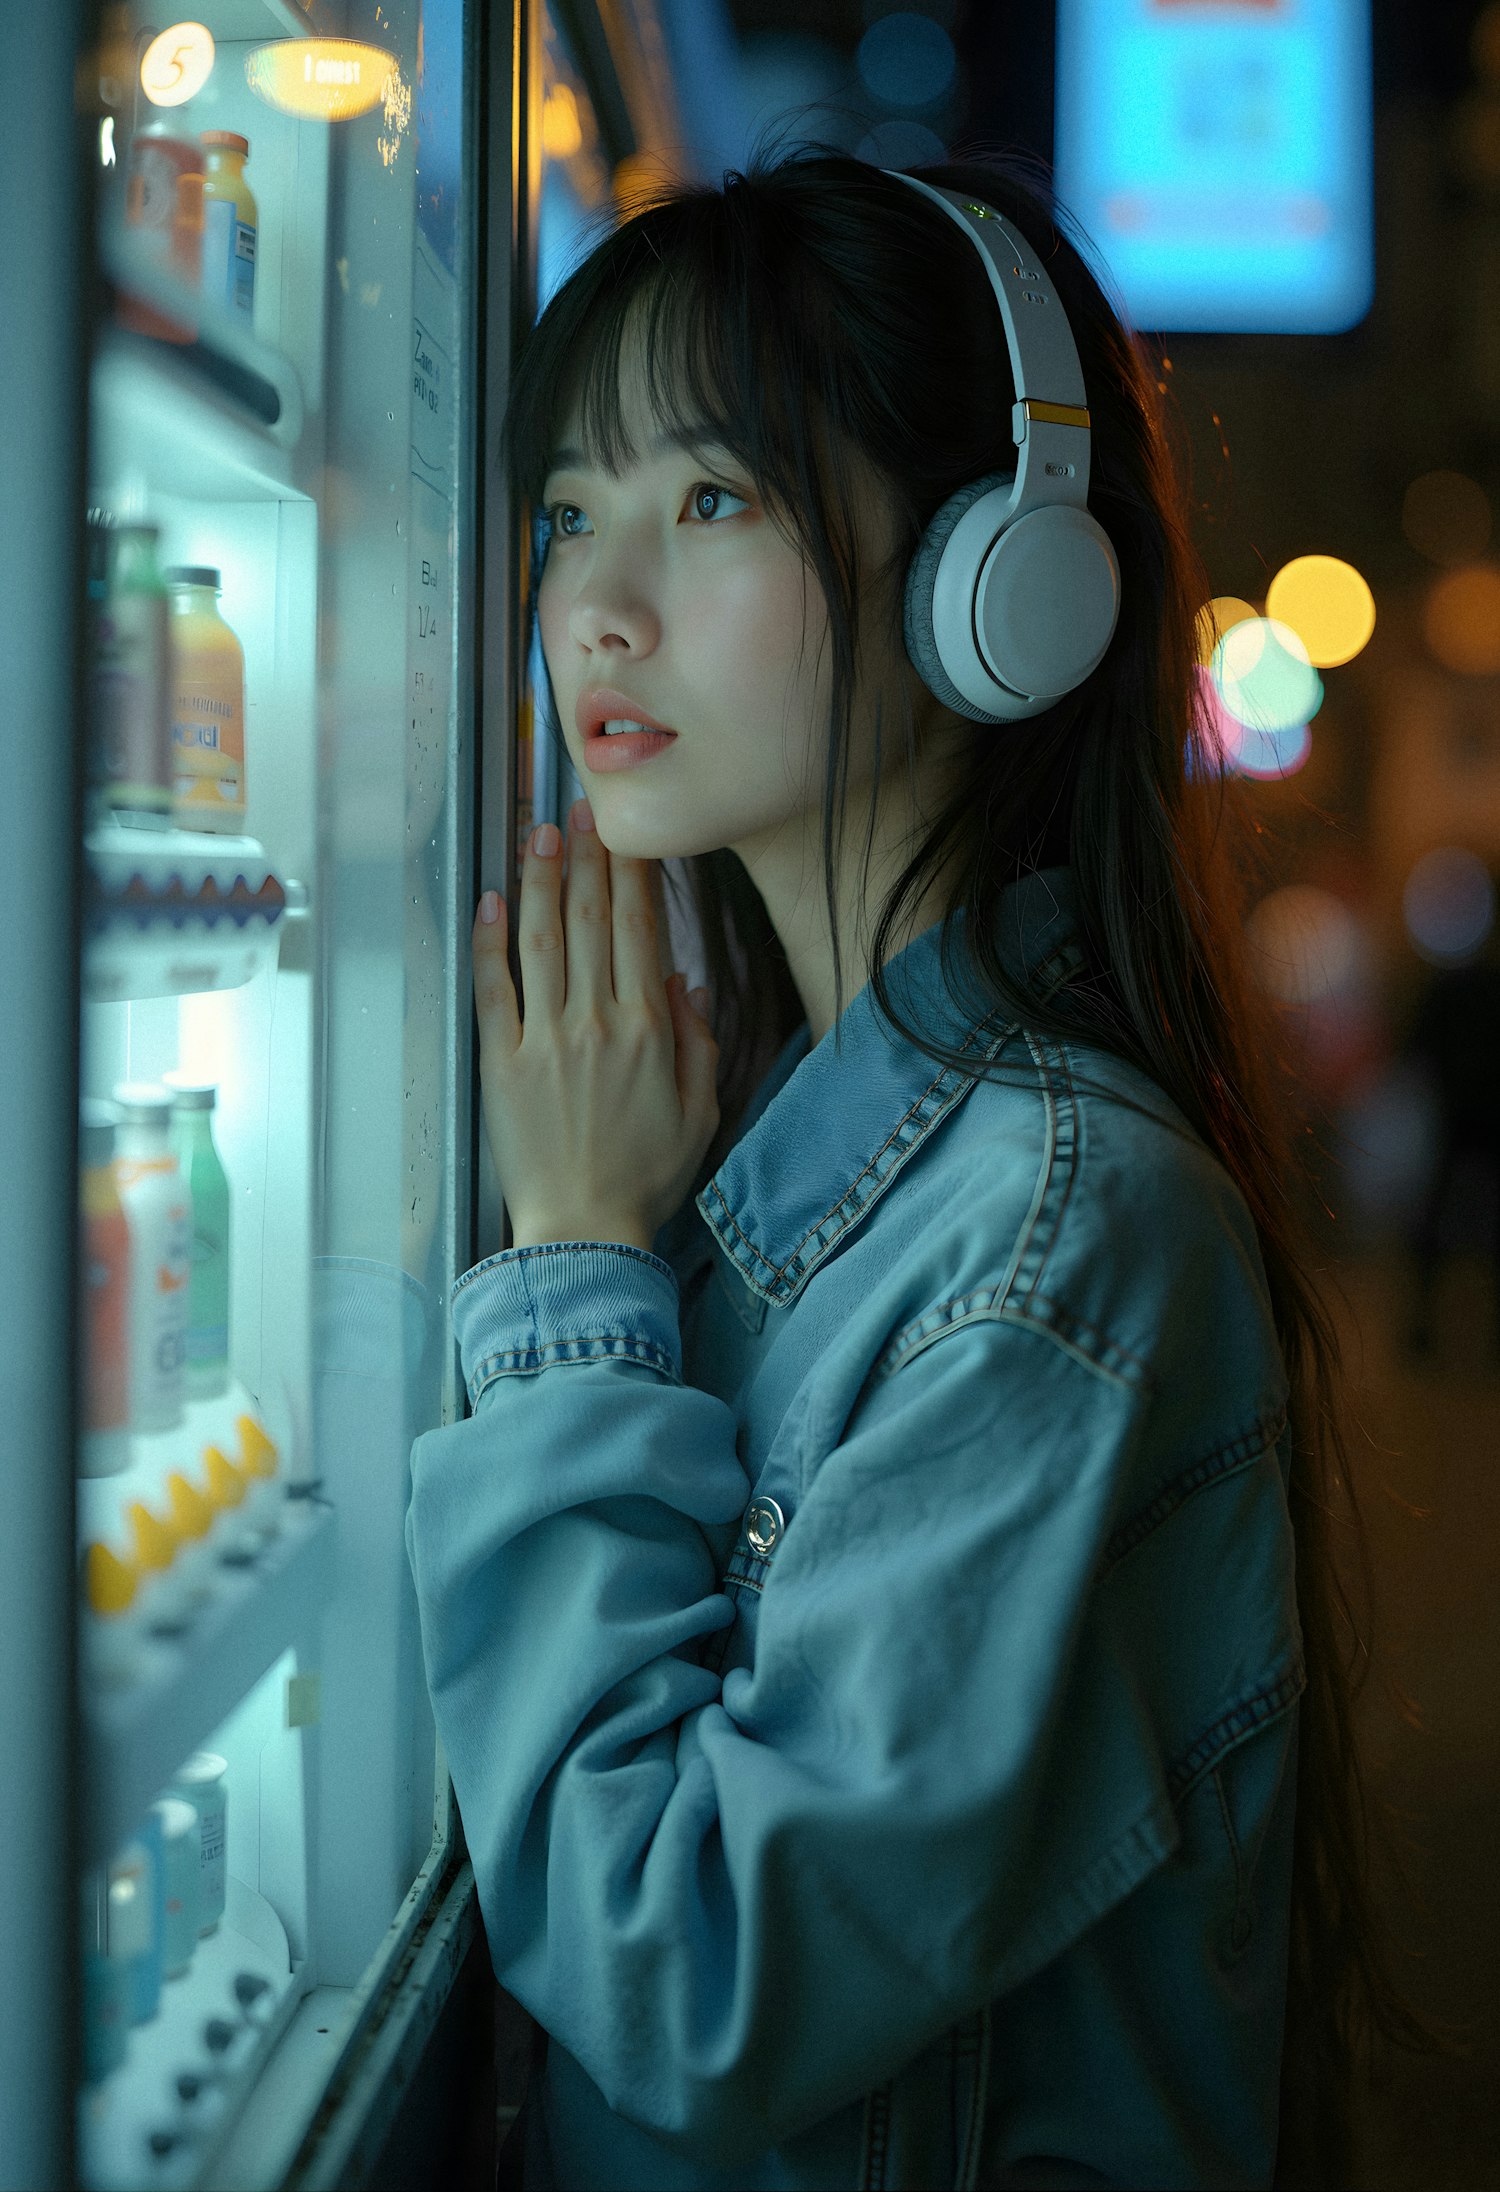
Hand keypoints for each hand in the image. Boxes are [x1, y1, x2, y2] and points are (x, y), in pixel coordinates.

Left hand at [473, 800, 718, 1251]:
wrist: (586, 1230)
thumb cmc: (646, 1177)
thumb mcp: (701, 1112)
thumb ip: (698, 1044)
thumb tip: (684, 984)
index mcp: (651, 1028)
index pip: (640, 929)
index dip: (632, 874)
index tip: (626, 835)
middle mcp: (598, 1021)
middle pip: (589, 919)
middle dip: (586, 856)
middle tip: (580, 810)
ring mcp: (546, 1038)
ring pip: (541, 939)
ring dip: (539, 879)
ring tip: (537, 833)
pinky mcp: (502, 1062)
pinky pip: (494, 988)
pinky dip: (490, 941)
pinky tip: (491, 901)